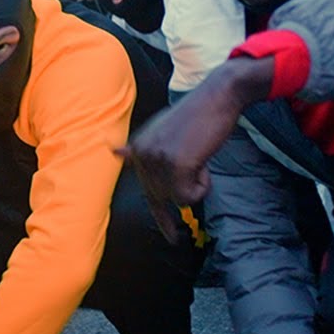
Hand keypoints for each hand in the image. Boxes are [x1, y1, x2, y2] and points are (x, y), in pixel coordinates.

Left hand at [117, 56, 272, 242]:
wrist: (218, 95)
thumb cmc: (197, 115)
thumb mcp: (161, 131)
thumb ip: (142, 149)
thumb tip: (115, 152)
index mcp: (138, 147)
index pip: (147, 191)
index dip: (162, 218)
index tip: (172, 238)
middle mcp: (142, 154)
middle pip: (164, 199)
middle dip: (186, 189)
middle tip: (199, 165)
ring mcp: (157, 160)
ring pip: (180, 200)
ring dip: (198, 184)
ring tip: (201, 156)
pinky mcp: (176, 165)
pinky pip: (190, 197)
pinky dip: (203, 185)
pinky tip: (204, 161)